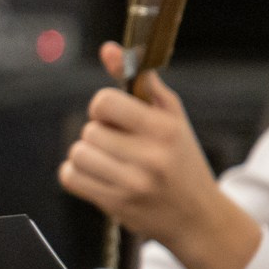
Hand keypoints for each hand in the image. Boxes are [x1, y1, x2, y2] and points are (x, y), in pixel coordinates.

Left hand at [59, 43, 262, 268]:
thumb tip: (108, 49)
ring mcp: (132, 185)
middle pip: (89, 130)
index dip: (104, 107)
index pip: (104, 102)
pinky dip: (77, 175)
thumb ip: (141, 82)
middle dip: (99, 134)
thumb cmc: (182, 161)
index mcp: (164, 130)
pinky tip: (99, 176)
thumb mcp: (172, 118)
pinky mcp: (116, 206)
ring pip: (77, 153)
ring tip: (111, 161)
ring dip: (87, 155)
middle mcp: (150, 158)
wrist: (199, 218)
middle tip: (120, 145)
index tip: (116, 117)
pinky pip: (70, 178)